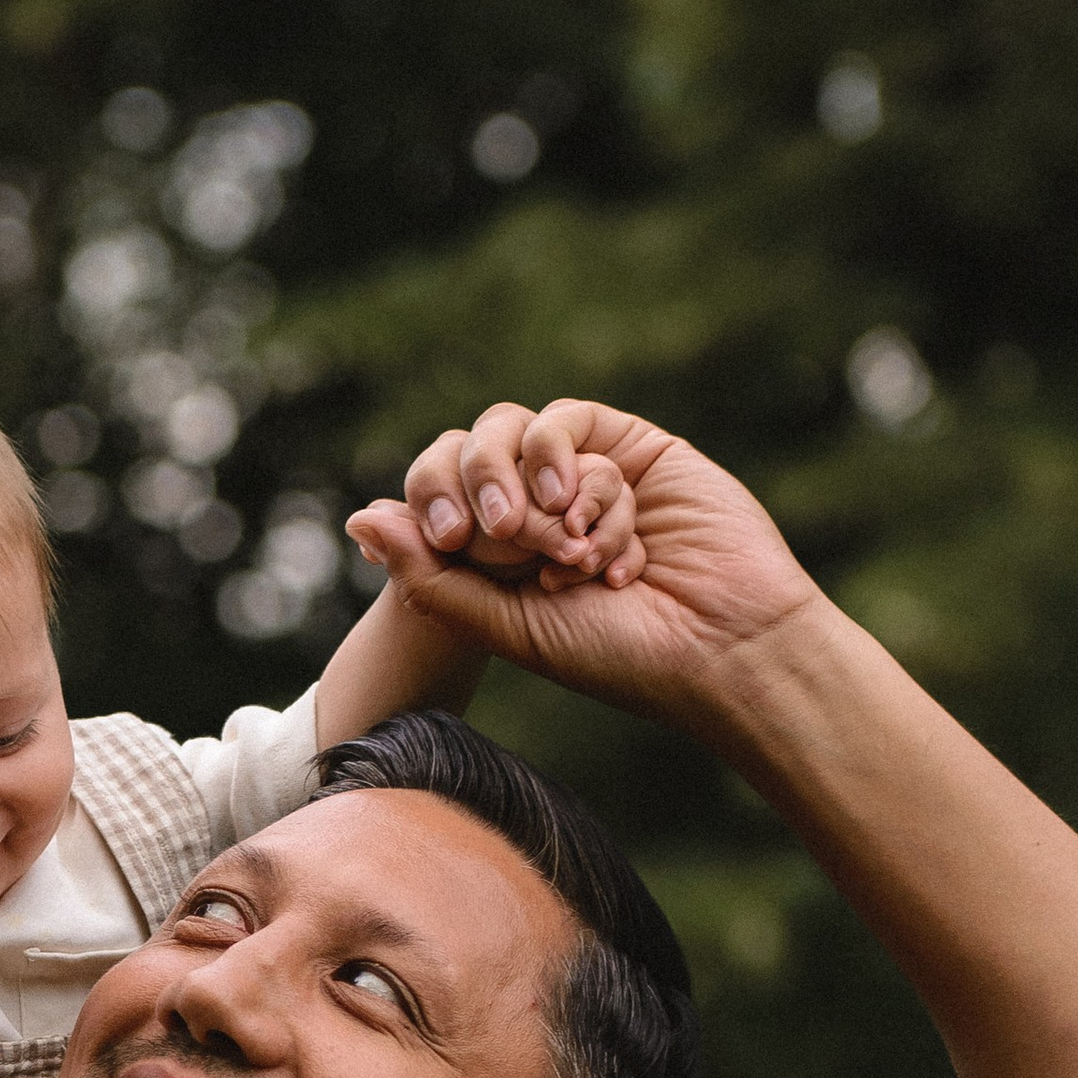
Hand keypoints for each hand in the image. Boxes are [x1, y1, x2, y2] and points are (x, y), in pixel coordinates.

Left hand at [347, 401, 825, 731]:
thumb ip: (433, 577)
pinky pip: (568, 423)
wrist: (719, 645)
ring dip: (533, 491)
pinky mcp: (632, 446)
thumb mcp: (509, 627)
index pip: (435, 502)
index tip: (448, 542)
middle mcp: (539, 510)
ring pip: (518, 437)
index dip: (429, 507)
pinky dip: (568, 466)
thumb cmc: (618, 653)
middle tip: (505, 537)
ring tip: (568, 551)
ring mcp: (585, 475)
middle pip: (469, 457)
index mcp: (501, 558)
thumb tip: (357, 519)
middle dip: (479, 492)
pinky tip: (588, 522)